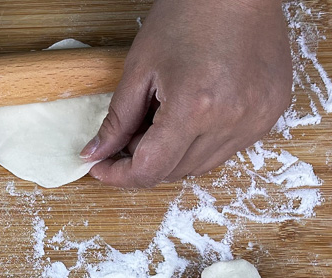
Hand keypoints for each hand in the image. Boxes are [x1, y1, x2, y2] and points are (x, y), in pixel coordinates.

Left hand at [81, 0, 291, 187]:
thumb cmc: (190, 13)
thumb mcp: (140, 68)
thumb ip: (117, 120)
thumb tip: (95, 154)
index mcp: (195, 107)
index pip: (149, 170)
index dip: (119, 175)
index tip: (102, 168)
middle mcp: (230, 120)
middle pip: (172, 171)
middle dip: (144, 159)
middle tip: (131, 132)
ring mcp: (255, 119)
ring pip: (198, 167)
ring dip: (173, 155)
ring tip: (164, 117)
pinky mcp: (269, 114)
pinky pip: (225, 150)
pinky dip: (201, 143)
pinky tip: (194, 114)